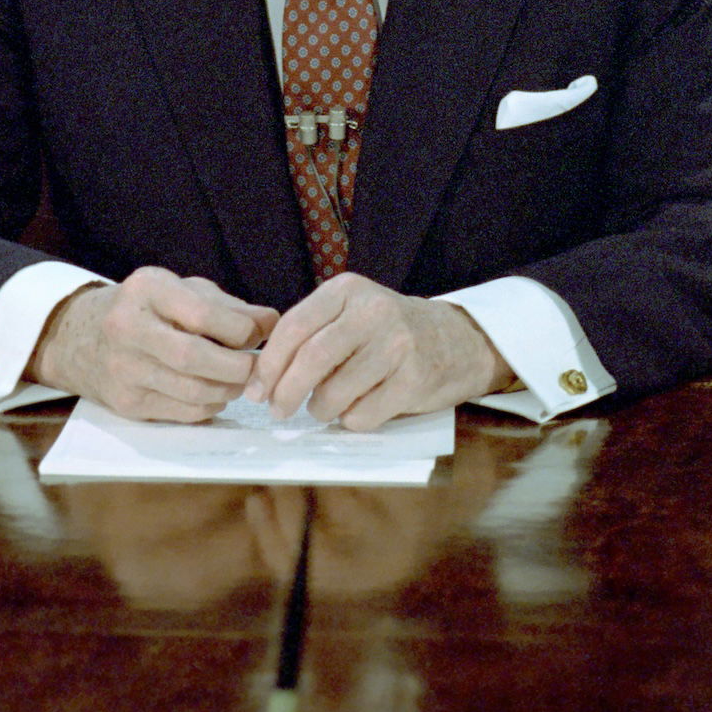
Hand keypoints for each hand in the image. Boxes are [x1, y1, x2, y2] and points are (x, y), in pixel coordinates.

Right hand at [26, 268, 276, 420]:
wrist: (78, 338)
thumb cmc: (145, 309)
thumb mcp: (182, 291)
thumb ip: (228, 306)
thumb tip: (272, 324)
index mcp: (146, 290)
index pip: (203, 314)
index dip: (240, 330)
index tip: (257, 335)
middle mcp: (128, 328)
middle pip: (194, 357)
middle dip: (237, 367)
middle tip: (255, 367)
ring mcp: (123, 370)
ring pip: (191, 391)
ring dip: (228, 390)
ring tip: (239, 380)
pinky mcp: (126, 403)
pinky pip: (182, 412)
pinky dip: (210, 406)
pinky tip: (215, 393)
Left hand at [245, 273, 511, 429]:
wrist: (455, 340)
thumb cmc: (387, 331)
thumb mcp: (350, 312)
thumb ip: (311, 331)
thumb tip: (262, 376)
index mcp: (347, 290)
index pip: (294, 326)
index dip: (269, 364)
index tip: (256, 390)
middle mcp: (373, 311)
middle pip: (312, 358)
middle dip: (286, 392)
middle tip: (278, 411)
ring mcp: (398, 344)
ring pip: (336, 391)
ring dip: (319, 410)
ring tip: (321, 409)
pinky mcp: (415, 379)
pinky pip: (364, 414)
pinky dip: (350, 421)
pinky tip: (355, 411)